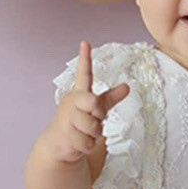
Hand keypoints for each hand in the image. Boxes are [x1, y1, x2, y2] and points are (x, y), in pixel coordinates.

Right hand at [47, 41, 130, 164]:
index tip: (85, 42)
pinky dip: (87, 146)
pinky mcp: (65, 134)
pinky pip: (88, 142)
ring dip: (93, 135)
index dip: (85, 59)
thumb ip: (110, 98)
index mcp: (80, 94)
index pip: (84, 74)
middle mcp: (72, 102)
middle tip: (92, 121)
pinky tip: (78, 143)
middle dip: (98, 116)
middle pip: (95, 104)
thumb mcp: (96, 110)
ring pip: (93, 127)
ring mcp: (67, 118)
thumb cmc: (79, 123)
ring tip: (83, 134)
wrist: (60, 143)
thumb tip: (127, 86)